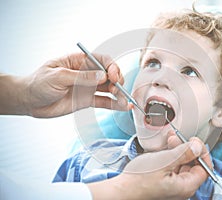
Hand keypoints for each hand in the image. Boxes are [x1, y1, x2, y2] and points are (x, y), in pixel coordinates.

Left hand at [14, 53, 129, 116]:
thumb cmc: (39, 83)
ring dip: (119, 94)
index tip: (114, 76)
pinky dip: (114, 104)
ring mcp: (88, 87)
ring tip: (124, 101)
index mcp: (79, 61)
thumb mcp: (59, 76)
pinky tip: (124, 107)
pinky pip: (104, 101)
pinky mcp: (86, 100)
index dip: (112, 67)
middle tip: (118, 90)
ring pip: (109, 88)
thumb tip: (102, 76)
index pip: (102, 60)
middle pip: (109, 74)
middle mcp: (87, 73)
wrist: (30, 101)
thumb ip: (81, 77)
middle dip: (117, 81)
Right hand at [119, 139, 208, 199]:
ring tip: (170, 139)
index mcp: (186, 186)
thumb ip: (184, 153)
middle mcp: (181, 187)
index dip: (201, 152)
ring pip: (181, 164)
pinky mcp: (163, 180)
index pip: (204, 168)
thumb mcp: (164, 161)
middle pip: (193, 165)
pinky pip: (172, 166)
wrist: (122, 189)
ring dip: (178, 149)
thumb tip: (198, 147)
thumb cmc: (140, 179)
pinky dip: (170, 155)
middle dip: (187, 148)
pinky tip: (164, 147)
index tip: (194, 141)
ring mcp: (171, 184)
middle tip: (178, 138)